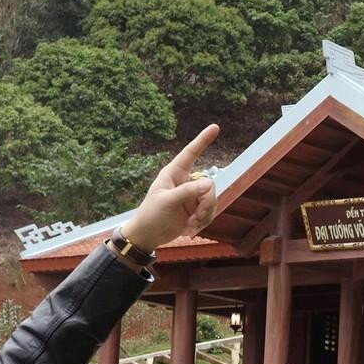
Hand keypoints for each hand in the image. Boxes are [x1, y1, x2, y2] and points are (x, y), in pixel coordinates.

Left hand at [124, 124, 220, 252]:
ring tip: (191, 225)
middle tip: (197, 216)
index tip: (215, 127)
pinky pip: (210, 211)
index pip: (191, 153)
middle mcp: (185, 182)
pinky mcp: (196, 209)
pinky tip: (190, 230)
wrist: (149, 236)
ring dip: (205, 214)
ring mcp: (192, 196)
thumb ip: (188, 191)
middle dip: (207, 202)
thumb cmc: (151, 214)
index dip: (203, 140)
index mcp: (174, 173)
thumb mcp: (168, 201)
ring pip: (212, 199)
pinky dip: (204, 222)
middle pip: (209, 184)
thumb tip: (209, 183)